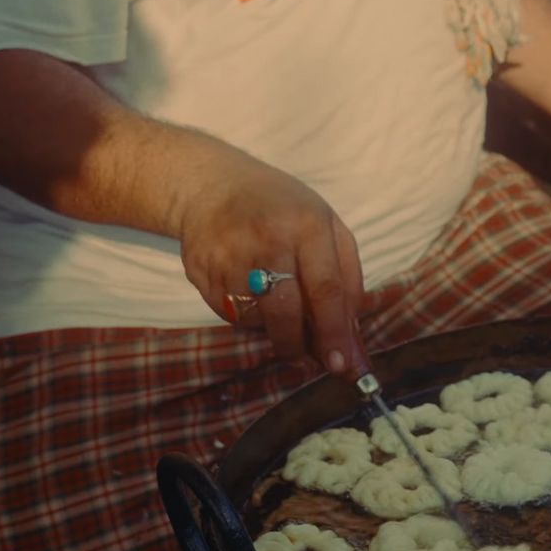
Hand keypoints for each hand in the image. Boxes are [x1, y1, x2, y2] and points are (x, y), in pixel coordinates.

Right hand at [173, 152, 368, 376]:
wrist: (213, 185)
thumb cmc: (285, 210)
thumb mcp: (328, 227)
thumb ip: (347, 278)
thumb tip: (351, 335)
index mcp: (307, 225)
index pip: (324, 289)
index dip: (333, 331)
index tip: (341, 364)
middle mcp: (266, 239)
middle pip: (285, 311)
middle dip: (299, 344)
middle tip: (308, 357)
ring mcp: (227, 254)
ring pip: (255, 318)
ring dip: (273, 327)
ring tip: (278, 303)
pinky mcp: (199, 268)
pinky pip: (228, 313)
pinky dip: (246, 315)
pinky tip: (250, 293)